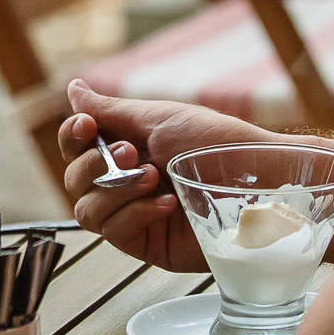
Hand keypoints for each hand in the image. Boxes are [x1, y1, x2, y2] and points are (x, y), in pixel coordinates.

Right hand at [58, 82, 281, 271]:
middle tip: (133, 154)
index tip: (86, 126)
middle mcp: (125, 181)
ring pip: (87, 211)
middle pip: (74, 180)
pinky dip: (135, 214)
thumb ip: (110, 111)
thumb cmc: (218, 144)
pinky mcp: (149, 243)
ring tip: (154, 179)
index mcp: (126, 146)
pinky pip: (115, 233)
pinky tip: (166, 205)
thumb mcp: (160, 119)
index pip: (76, 146)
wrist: (261, 182)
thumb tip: (73, 90)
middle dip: (95, 165)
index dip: (72, 137)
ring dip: (115, 192)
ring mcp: (135, 214)